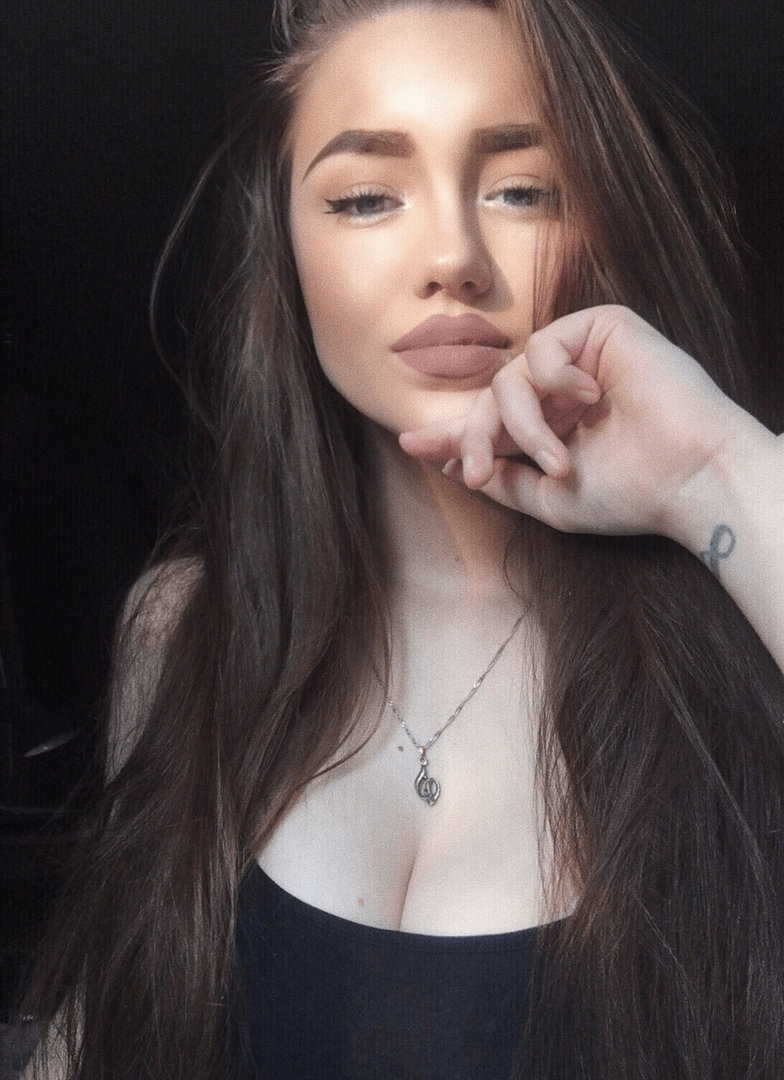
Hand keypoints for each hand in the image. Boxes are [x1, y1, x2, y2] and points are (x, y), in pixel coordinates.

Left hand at [399, 305, 749, 540]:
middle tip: (477, 474)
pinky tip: (588, 400)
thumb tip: (452, 462)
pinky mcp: (602, 329)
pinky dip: (553, 378)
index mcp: (551, 427)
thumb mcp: (547, 500)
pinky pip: (544, 345)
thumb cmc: (627, 494)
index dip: (450, 434)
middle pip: (489, 400)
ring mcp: (579, 360)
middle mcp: (560, 391)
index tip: (409, 444)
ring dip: (523, 424)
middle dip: (475, 437)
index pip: (489, 423)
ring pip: (509, 377)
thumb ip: (502, 479)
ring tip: (557, 460)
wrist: (688, 478)